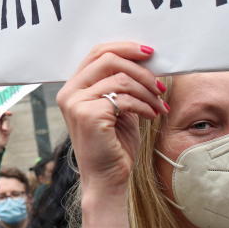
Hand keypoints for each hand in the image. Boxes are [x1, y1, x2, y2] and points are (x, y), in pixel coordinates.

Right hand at [56, 42, 165, 194]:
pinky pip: (124, 98)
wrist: (107, 180)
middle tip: (159, 84)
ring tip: (159, 105)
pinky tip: (152, 115)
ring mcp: (76, 103)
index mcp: (73, 87)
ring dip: (147, 90)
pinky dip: (144, 104)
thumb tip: (145, 60)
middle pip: (108, 59)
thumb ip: (122, 84)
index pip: (97, 53)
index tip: (149, 53)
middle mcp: (69, 92)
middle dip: (140, 69)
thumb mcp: (118, 108)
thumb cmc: (114, 145)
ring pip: (120, 78)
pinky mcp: (88, 115)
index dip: (125, 47)